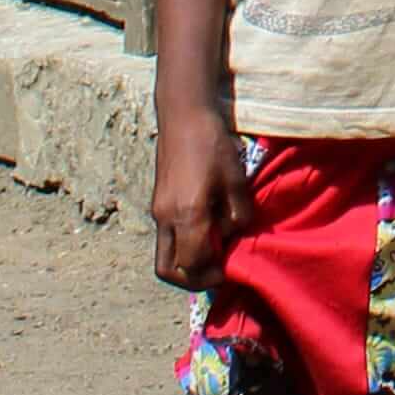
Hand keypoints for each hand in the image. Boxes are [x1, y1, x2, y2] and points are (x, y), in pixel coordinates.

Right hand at [153, 102, 251, 291]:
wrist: (184, 116)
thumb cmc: (213, 144)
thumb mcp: (236, 179)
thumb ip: (237, 214)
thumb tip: (232, 235)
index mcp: (188, 214)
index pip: (194, 263)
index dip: (213, 274)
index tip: (229, 270)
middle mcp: (166, 218)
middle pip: (169, 269)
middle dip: (192, 279)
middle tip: (215, 271)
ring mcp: (157, 211)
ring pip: (163, 256)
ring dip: (184, 264)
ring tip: (210, 252)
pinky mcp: (156, 203)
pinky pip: (165, 238)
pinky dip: (181, 245)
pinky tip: (203, 230)